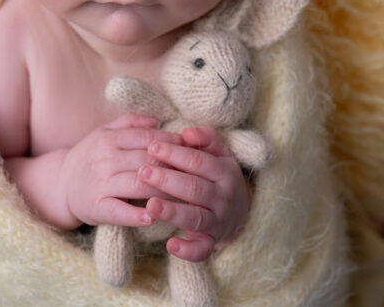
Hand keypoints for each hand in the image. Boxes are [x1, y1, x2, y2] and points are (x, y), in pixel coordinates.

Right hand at [59, 113, 180, 227]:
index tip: (192, 148)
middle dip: (174, 167)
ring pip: (139, 185)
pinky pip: (119, 211)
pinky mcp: (97, 206)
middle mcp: (105, 159)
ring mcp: (101, 183)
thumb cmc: (91, 155)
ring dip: (164, 190)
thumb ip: (130, 122)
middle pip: (148, 161)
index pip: (148, 138)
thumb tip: (157, 121)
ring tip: (186, 196)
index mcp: (110, 139)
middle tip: (198, 174)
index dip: (173, 143)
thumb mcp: (104, 132)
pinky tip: (152, 217)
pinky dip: (135, 215)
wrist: (61, 183)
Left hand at [138, 125, 250, 261]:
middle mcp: (223, 198)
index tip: (152, 147)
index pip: (198, 161)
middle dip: (167, 180)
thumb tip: (186, 133)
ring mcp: (218, 221)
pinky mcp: (211, 242)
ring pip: (195, 217)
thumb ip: (206, 138)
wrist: (240, 210)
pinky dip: (187, 250)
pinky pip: (201, 249)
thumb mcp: (219, 153)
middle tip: (143, 172)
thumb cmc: (218, 175)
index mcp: (225, 172)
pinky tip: (170, 244)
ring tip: (150, 205)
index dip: (175, 153)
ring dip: (172, 212)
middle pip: (194, 188)